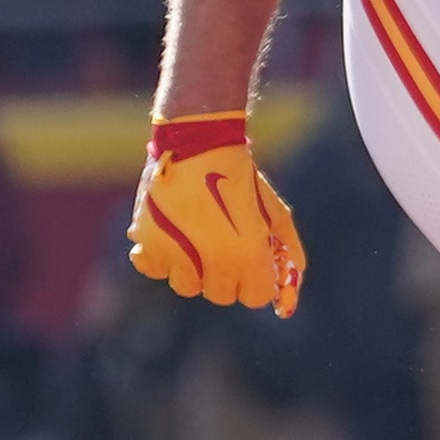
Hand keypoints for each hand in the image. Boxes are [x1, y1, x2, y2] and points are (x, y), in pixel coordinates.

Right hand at [127, 114, 305, 315]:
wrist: (196, 142)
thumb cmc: (239, 175)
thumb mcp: (272, 209)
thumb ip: (286, 247)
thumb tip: (292, 283)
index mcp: (246, 253)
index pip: (255, 297)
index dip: (257, 280)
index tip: (253, 263)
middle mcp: (211, 261)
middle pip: (222, 294)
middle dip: (227, 275)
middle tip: (224, 244)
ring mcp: (176, 255)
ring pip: (188, 286)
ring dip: (194, 269)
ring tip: (197, 235)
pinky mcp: (146, 244)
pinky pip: (156, 270)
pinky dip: (163, 258)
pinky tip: (172, 233)